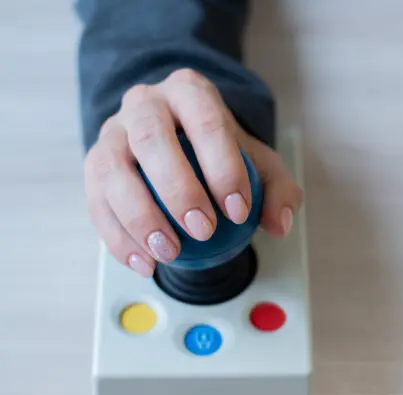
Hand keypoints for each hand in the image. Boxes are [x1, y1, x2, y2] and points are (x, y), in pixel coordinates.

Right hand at [83, 69, 301, 276]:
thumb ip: (278, 191)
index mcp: (190, 92)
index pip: (206, 121)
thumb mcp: (261, 165)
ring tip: (170, 253)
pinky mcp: (93, 164)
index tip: (238, 211)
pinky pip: (97, 201)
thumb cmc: (221, 154)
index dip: (222, 167)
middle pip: (152, 138)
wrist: (179, 143)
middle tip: (203, 231)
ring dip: (140, 217)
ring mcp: (113, 131)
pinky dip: (118, 238)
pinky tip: (145, 263)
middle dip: (178, 189)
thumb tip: (279, 225)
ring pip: (113, 169)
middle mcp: (145, 103)